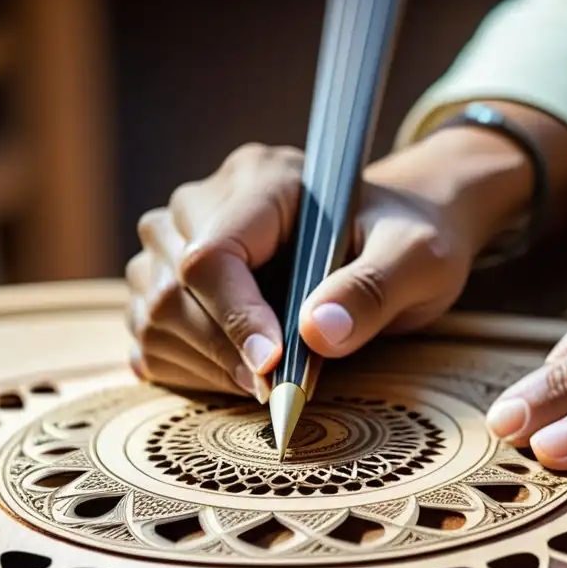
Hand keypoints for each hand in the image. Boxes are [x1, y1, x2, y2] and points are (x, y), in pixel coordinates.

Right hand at [124, 137, 496, 400]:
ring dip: (205, 365)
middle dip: (223, 352)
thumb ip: (373, 289)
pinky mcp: (170, 278)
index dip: (234, 317)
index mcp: (265, 180)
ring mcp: (179, 239)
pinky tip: (238, 374)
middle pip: (172, 288)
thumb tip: (317, 333)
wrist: (393, 235)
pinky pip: (148, 334)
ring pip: (151, 313)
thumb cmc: (409, 239)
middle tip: (279, 387)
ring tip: (267, 379)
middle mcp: (206, 201)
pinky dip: (188, 369)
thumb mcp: (419, 258)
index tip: (272, 367)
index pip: (213, 252)